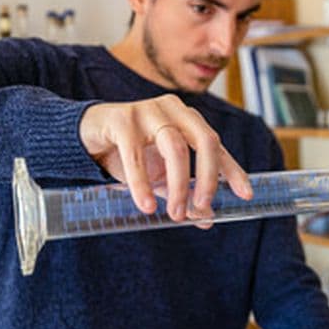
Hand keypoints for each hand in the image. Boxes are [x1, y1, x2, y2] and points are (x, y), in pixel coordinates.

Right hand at [79, 94, 252, 226]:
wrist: (83, 135)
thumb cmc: (128, 152)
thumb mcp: (160, 176)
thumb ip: (183, 193)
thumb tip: (207, 219)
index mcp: (188, 120)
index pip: (217, 145)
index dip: (233, 171)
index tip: (246, 195)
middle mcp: (174, 110)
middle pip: (205, 141)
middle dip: (208, 178)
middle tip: (203, 207)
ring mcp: (148, 111)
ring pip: (175, 148)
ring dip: (179, 185)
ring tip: (176, 214)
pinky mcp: (121, 119)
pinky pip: (136, 155)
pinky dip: (143, 183)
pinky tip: (147, 206)